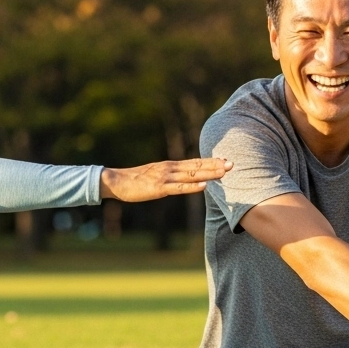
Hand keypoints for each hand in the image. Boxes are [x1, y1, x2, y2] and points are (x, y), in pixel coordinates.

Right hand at [99, 157, 232, 201]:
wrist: (116, 181)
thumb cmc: (134, 180)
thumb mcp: (154, 175)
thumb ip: (168, 177)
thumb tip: (180, 180)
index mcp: (169, 166)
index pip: (194, 162)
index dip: (210, 161)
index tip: (225, 159)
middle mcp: (170, 169)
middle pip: (196, 166)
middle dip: (215, 165)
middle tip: (232, 163)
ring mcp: (165, 178)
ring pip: (191, 175)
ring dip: (209, 173)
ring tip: (224, 172)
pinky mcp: (159, 188)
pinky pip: (179, 188)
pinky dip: (192, 186)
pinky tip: (204, 185)